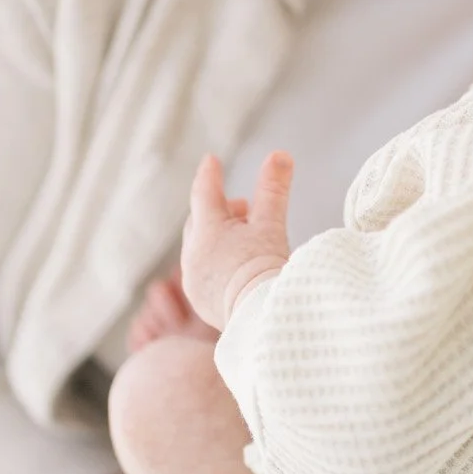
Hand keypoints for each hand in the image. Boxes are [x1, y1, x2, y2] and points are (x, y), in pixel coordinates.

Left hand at [181, 151, 292, 329]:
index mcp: (206, 232)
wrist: (262, 318)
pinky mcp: (201, 301)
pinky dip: (216, 261)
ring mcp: (194, 281)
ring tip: (244, 237)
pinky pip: (203, 272)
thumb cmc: (266, 268)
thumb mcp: (271, 224)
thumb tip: (280, 154)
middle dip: (219, 210)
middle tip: (243, 208)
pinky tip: (236, 265)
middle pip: (200, 221)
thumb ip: (273, 188)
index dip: (210, 174)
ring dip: (218, 237)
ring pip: (200, 247)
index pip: (204, 193)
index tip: (212, 160)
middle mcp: (192, 256)